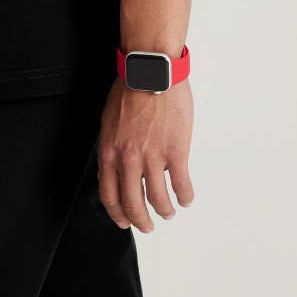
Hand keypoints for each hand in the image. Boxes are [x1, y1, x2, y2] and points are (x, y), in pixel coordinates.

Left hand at [98, 76, 193, 232]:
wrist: (150, 70)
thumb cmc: (130, 87)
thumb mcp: (110, 121)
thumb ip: (112, 147)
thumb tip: (114, 169)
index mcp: (110, 151)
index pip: (110, 195)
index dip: (118, 214)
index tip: (125, 221)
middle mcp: (128, 159)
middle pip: (133, 205)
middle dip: (142, 221)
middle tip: (148, 226)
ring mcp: (152, 157)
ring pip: (159, 200)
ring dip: (165, 211)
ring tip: (170, 211)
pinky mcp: (175, 151)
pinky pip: (181, 185)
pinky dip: (185, 197)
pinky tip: (186, 198)